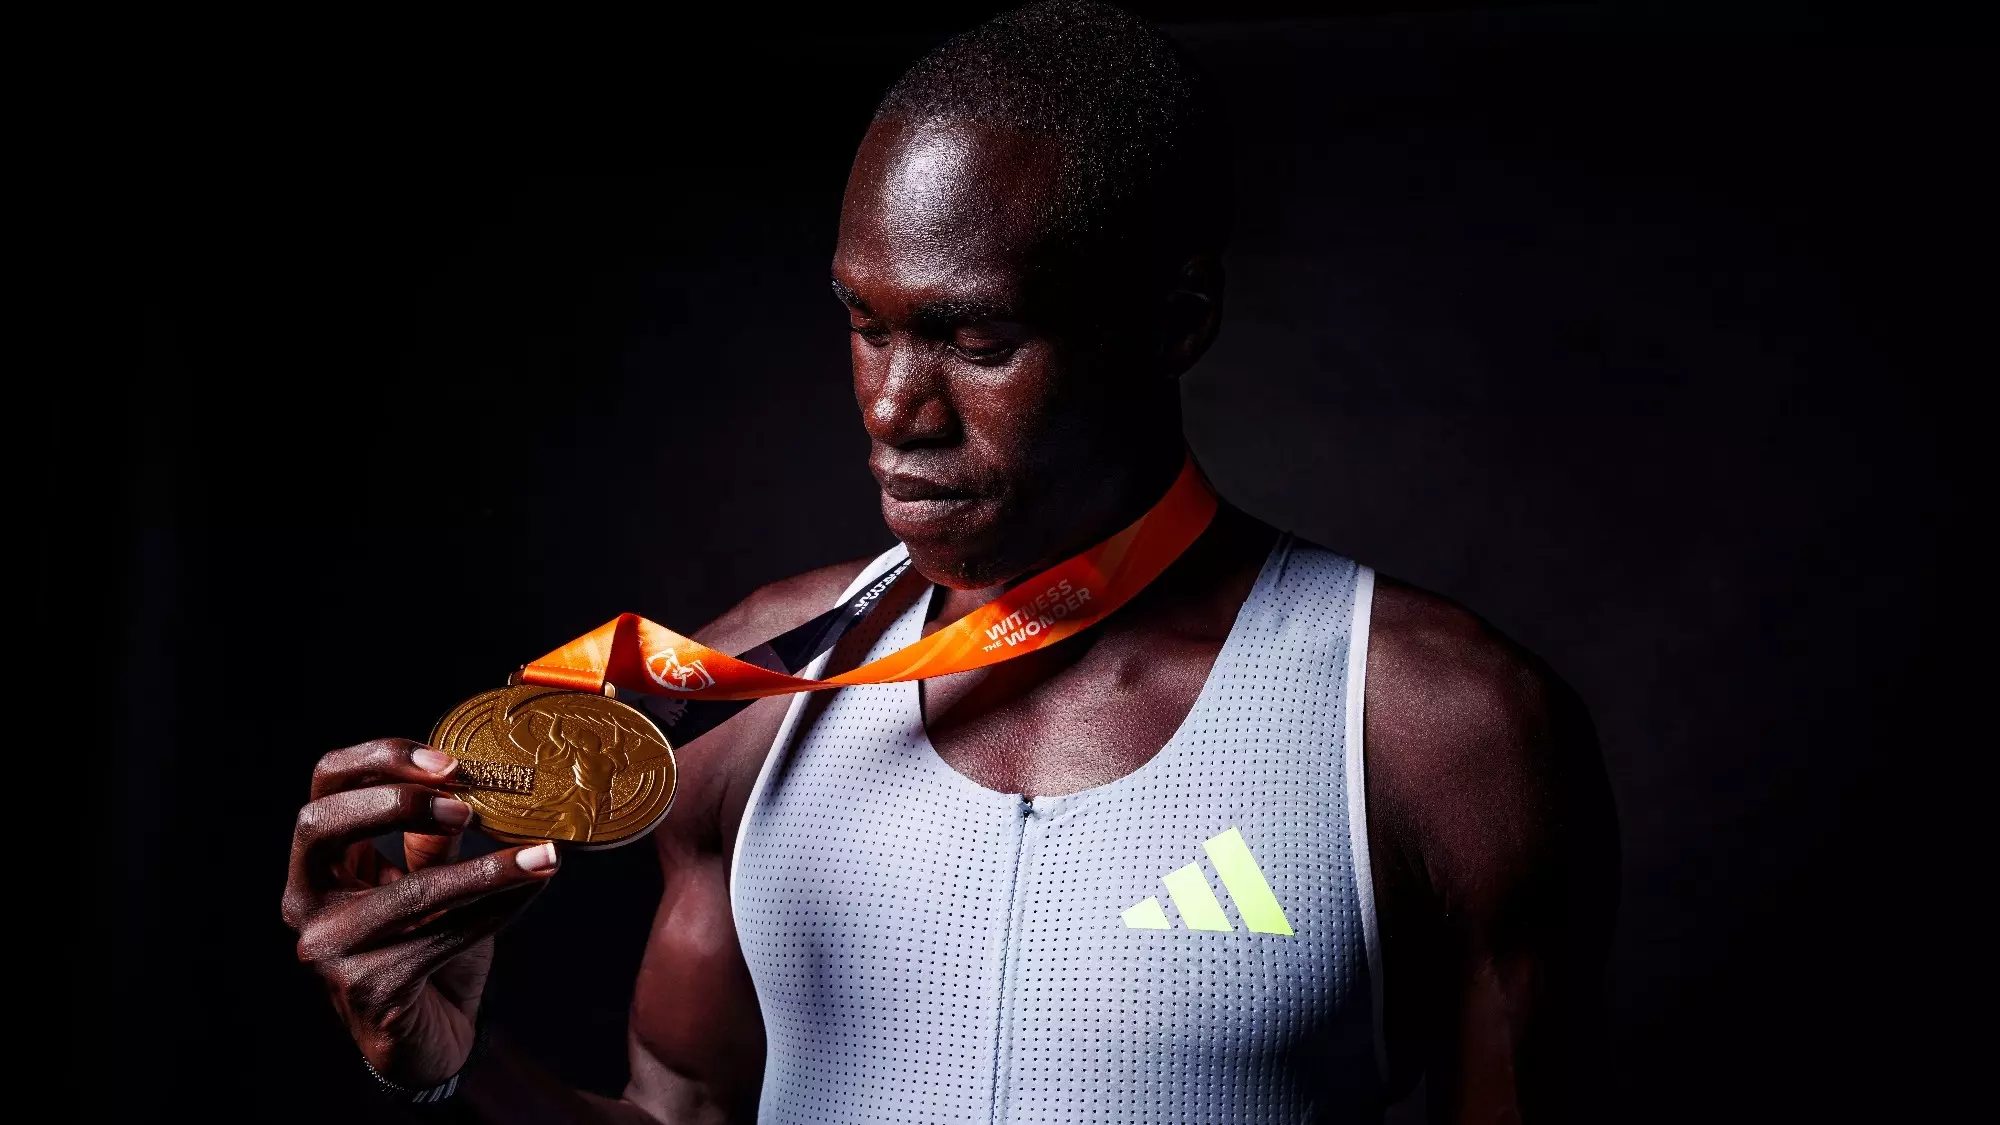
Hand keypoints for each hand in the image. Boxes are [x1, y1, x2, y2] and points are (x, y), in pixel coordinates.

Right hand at [281, 738, 559, 1086]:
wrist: (431, 1036)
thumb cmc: (425, 949)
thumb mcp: (432, 880)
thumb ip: (435, 837)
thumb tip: (476, 781)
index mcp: (320, 861)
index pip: (326, 786)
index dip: (379, 761)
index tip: (449, 762)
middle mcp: (306, 902)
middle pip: (319, 825)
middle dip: (395, 803)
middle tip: (468, 804)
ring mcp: (327, 950)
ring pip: (404, 895)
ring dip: (482, 871)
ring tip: (542, 854)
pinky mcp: (366, 989)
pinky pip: (438, 941)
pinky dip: (493, 912)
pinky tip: (532, 890)